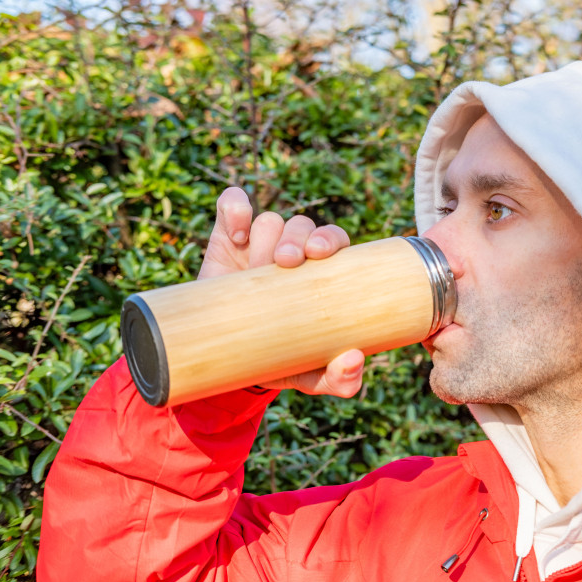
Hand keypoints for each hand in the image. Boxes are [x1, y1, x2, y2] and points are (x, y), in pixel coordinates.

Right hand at [198, 187, 364, 396]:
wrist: (228, 361)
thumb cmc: (281, 361)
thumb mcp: (310, 375)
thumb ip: (338, 378)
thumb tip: (355, 361)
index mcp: (323, 273)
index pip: (336, 240)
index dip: (330, 239)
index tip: (319, 253)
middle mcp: (294, 252)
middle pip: (303, 225)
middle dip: (296, 238)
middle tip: (284, 262)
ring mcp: (260, 242)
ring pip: (270, 220)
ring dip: (265, 237)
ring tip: (256, 269)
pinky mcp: (226, 237)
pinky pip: (231, 203)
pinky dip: (233, 206)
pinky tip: (235, 232)